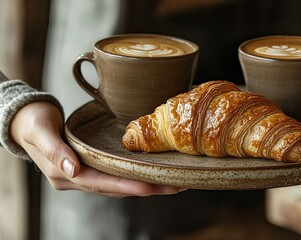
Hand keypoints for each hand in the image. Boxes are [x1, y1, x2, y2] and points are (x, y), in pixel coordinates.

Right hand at [11, 101, 183, 196]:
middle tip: (176, 185)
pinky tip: (151, 173)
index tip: (152, 187)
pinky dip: (133, 176)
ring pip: (118, 184)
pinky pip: (115, 175)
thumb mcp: (40, 131)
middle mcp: (76, 178)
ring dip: (145, 184)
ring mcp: (83, 175)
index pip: (101, 183)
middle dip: (147, 188)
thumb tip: (73, 169)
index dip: (127, 186)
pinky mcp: (89, 167)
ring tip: (172, 181)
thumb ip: (55, 150)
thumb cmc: (32, 121)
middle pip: (116, 188)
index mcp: (64, 173)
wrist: (24, 120)